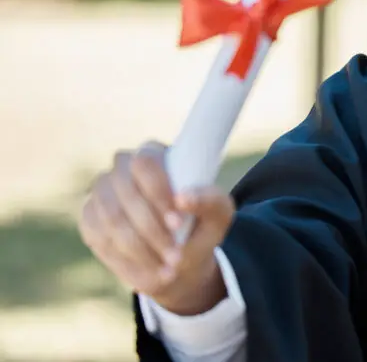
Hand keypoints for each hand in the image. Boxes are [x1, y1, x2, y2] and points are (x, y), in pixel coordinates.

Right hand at [77, 141, 235, 314]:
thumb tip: (183, 197)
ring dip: (142, 249)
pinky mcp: (89, 218)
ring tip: (169, 268)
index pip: (145, 162)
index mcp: (154, 154)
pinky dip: (127, 259)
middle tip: (176, 256)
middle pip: (125, 192)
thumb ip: (210, 200)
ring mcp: (102, 192)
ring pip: (112, 219)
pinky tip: (150, 270)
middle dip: (152, 230)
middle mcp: (122, 167)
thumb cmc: (202, 224)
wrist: (179, 257)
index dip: (158, 193)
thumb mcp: (219, 214)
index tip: (177, 223)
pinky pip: (100, 238)